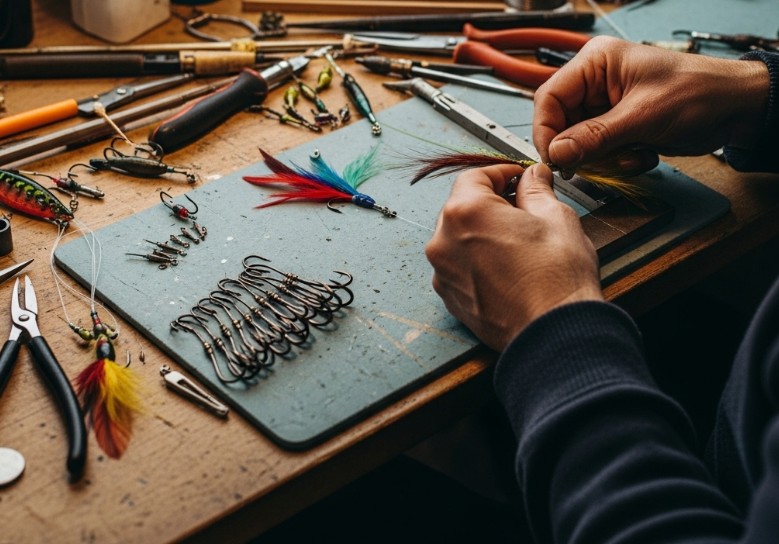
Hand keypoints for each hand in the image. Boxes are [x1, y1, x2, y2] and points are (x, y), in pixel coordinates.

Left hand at [425, 163, 602, 351]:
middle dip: (491, 203)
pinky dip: (478, 260)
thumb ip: (536, 190)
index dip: (501, 173)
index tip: (519, 177)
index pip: (474, 176)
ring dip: (483, 232)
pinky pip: (459, 266)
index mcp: (465, 213)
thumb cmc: (556, 281)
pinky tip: (508, 266)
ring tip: (519, 241)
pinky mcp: (450, 298)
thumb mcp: (556, 218)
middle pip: (462, 207)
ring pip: (459, 238)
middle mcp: (443, 242)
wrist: (553, 335)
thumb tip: (533, 177)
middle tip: (523, 207)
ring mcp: (443, 273)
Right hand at [533, 36, 769, 171]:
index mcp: (596, 63)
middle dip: (582, 149)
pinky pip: (599, 153)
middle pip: (561, 125)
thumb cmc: (699, 92)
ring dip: (604, 158)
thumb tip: (558, 152)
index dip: (547, 131)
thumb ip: (595, 136)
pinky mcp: (618, 128)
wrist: (736, 110)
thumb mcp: (642, 116)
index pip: (549, 98)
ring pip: (580, 144)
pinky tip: (642, 153)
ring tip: (633, 153)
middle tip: (598, 162)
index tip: (555, 158)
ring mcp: (606, 107)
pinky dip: (618, 161)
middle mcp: (596, 83)